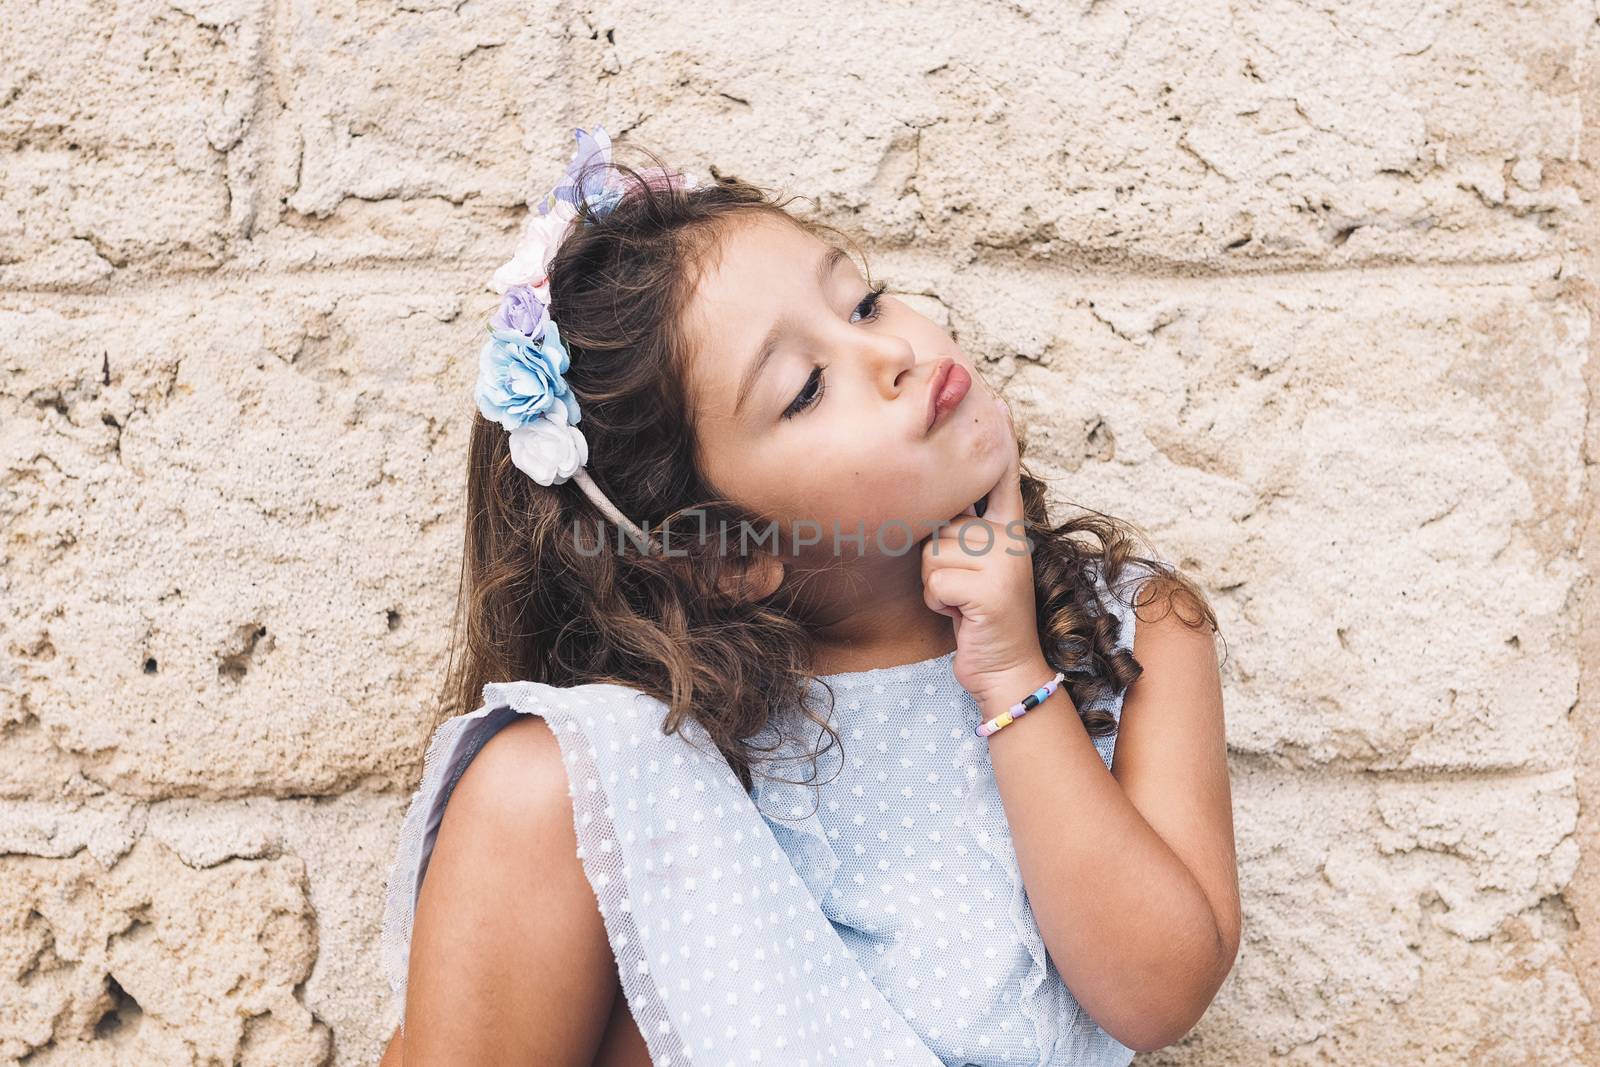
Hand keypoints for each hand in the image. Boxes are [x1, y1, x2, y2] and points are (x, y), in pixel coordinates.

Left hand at [921, 402, 1046, 704]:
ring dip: (935, 584)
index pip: (1002, 479)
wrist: (1007, 670)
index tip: (1000, 402)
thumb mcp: (976, 568)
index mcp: (1009, 531)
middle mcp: (1011, 539)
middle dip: (936, 560)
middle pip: (941, 524)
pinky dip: (939, 604)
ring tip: (962, 602)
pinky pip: (935, 582)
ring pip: (933, 554)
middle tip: (961, 588)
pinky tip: (963, 616)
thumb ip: (966, 534)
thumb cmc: (980, 617)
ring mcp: (1003, 563)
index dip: (999, 443)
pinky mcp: (990, 589)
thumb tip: (937, 499)